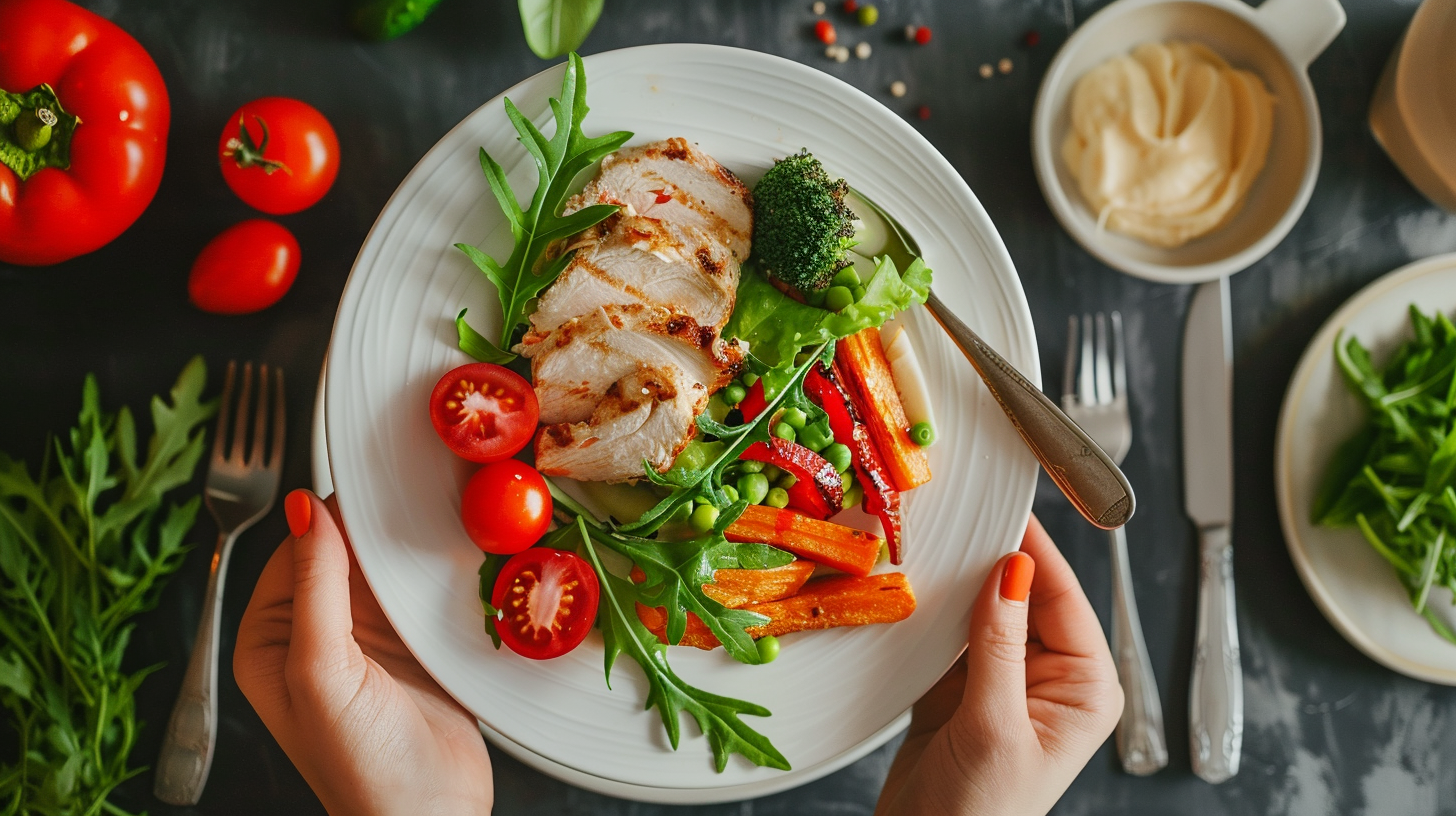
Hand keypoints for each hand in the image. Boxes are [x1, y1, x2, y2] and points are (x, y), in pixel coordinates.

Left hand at [235, 489, 492, 815]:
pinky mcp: (412, 650)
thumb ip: (315, 585)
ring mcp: (366, 642)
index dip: (334, 519)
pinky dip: (437, 578)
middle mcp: (314, 636)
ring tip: (442, 525)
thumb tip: (302, 507)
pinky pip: (420, 595)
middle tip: (417, 498)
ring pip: (385, 570)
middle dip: (377, 532)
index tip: (373, 489)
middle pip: (344, 554)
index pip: (297, 550)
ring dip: (411, 553)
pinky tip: (457, 563)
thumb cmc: (363, 766)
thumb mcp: (323, 670)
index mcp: (271, 639)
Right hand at [874, 514, 1121, 815]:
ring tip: (930, 547)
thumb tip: (1012, 569)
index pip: (1062, 597)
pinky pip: (948, 633)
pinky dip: (930, 614)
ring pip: (982, 609)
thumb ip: (1001, 643)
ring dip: (955, 585)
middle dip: (987, 562)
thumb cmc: (981, 815)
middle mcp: (1049, 679)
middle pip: (1022, 595)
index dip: (1034, 551)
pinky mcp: (959, 687)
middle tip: (956, 519)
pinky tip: (912, 590)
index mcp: (1084, 688)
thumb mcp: (994, 726)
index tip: (1006, 506)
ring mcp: (1002, 680)